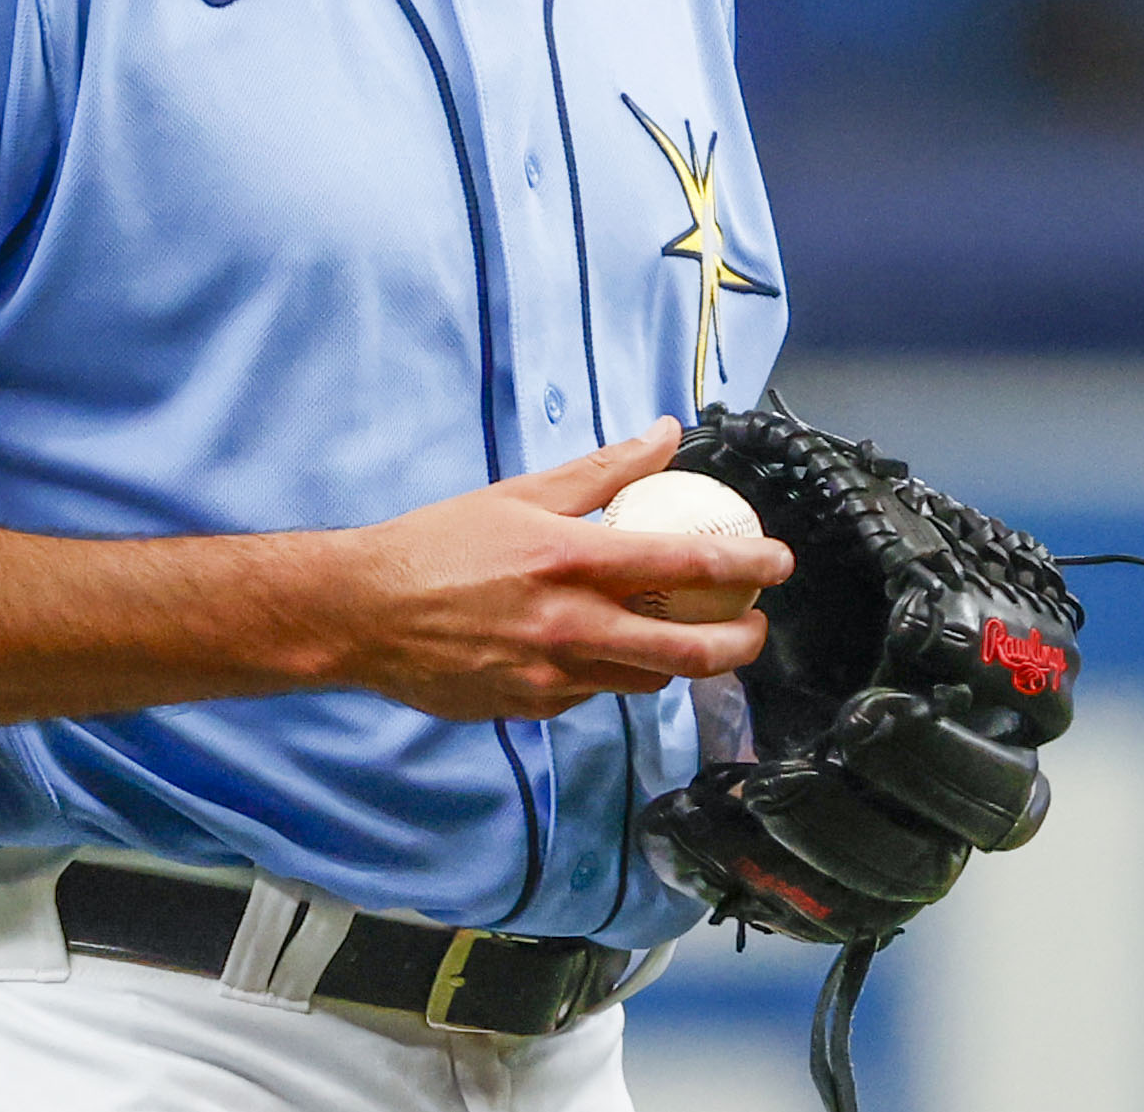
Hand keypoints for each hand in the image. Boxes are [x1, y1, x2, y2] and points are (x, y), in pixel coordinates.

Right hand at [315, 421, 794, 720]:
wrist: (363, 613)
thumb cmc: (440, 545)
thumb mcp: (524, 492)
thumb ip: (605, 469)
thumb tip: (666, 434)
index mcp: (571, 560)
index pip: (686, 562)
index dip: (746, 564)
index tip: (780, 563)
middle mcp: (570, 625)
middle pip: (686, 650)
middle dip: (739, 644)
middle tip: (755, 628)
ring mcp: (553, 676)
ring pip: (646, 679)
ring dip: (677, 660)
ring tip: (689, 634)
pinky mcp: (533, 708)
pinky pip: (595, 693)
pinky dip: (611, 671)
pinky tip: (603, 647)